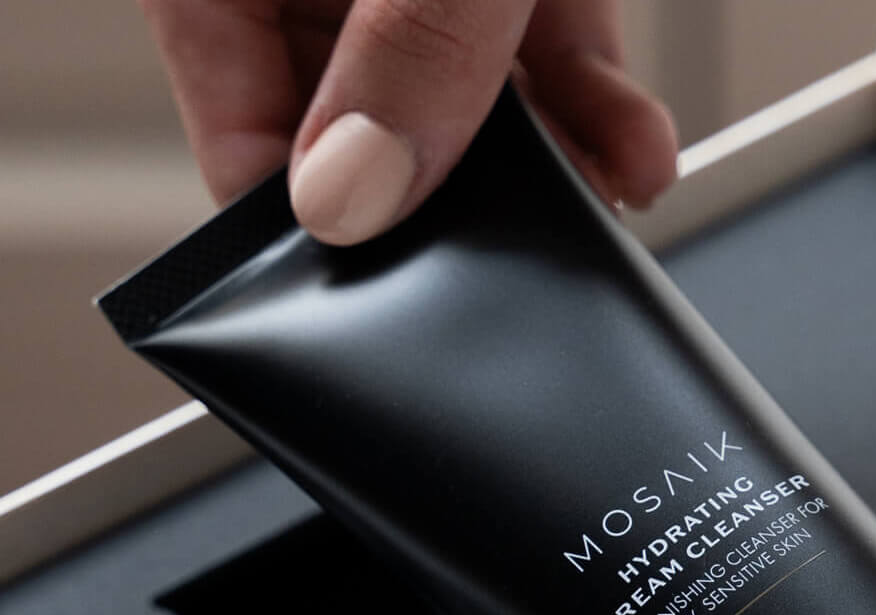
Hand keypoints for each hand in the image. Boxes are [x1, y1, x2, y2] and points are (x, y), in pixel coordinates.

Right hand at [139, 0, 678, 244]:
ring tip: (597, 219)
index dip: (311, 233)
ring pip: (471, 97)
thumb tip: (360, 190)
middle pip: (363, 125)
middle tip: (506, 285)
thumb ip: (410, 43)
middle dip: (453, 210)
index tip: (377, 309)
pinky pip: (546, 46)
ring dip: (548, 169)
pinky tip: (635, 154)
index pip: (240, 129)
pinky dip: (596, 104)